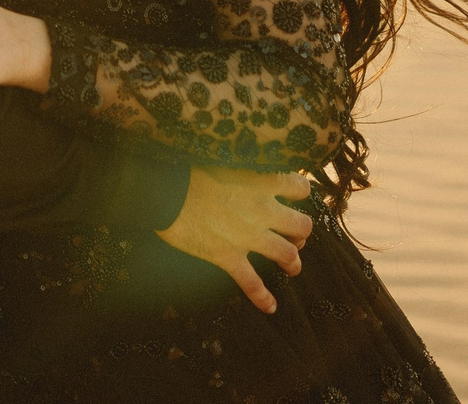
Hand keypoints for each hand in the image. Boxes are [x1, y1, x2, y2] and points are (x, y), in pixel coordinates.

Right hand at [156, 165, 315, 314]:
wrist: (165, 192)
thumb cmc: (189, 170)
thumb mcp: (225, 160)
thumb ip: (243, 170)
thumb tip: (247, 176)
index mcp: (263, 181)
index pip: (300, 188)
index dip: (298, 194)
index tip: (292, 198)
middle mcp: (263, 210)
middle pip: (302, 226)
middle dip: (301, 233)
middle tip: (293, 236)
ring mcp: (248, 236)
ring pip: (287, 255)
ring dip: (293, 263)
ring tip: (292, 267)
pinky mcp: (229, 256)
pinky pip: (252, 283)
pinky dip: (263, 297)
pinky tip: (271, 307)